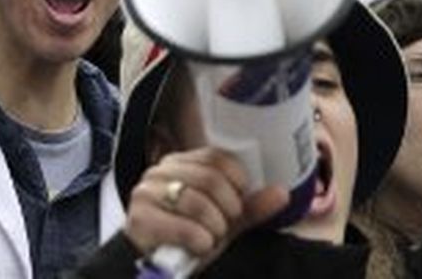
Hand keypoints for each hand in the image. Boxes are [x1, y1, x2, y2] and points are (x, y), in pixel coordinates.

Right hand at [123, 148, 289, 266]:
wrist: (157, 264)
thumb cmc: (189, 237)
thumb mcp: (224, 221)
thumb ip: (250, 207)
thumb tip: (282, 193)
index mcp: (182, 163)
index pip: (217, 157)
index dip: (236, 182)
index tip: (237, 205)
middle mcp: (161, 171)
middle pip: (209, 178)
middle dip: (227, 209)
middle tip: (224, 226)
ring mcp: (147, 192)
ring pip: (196, 201)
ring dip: (213, 228)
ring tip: (209, 238)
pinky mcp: (139, 217)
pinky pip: (182, 226)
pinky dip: (199, 240)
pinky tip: (198, 246)